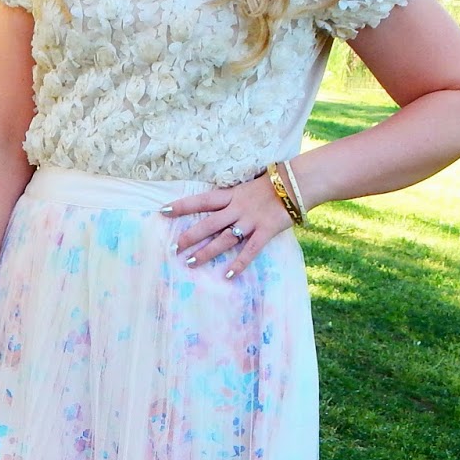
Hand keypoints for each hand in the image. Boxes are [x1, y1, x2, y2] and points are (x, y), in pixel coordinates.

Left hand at [163, 169, 294, 278]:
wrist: (297, 183)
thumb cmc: (270, 184)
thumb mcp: (245, 186)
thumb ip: (230, 197)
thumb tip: (213, 205)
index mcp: (231, 195)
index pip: (201, 200)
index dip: (182, 206)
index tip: (162, 211)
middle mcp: (237, 208)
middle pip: (208, 224)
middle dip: (190, 237)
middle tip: (174, 248)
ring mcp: (251, 221)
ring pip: (224, 239)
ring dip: (207, 252)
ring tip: (190, 263)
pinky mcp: (265, 231)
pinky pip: (250, 250)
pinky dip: (240, 263)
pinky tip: (228, 275)